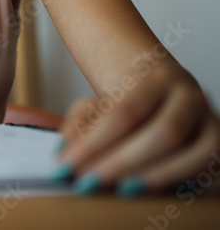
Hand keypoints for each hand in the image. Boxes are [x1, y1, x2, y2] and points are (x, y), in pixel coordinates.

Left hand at [58, 62, 219, 196]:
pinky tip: (154, 192)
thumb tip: (65, 149)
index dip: (93, 144)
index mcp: (158, 77)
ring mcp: (212, 122)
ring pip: (199, 153)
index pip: (124, 112)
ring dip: (160, 176)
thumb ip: (81, 121)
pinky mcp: (219, 146)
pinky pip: (213, 169)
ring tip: (124, 191)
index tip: (64, 166)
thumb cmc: (126, 104)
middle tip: (90, 183)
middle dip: (124, 162)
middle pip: (165, 133)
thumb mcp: (97, 103)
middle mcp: (190, 97)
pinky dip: (187, 182)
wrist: (161, 96)